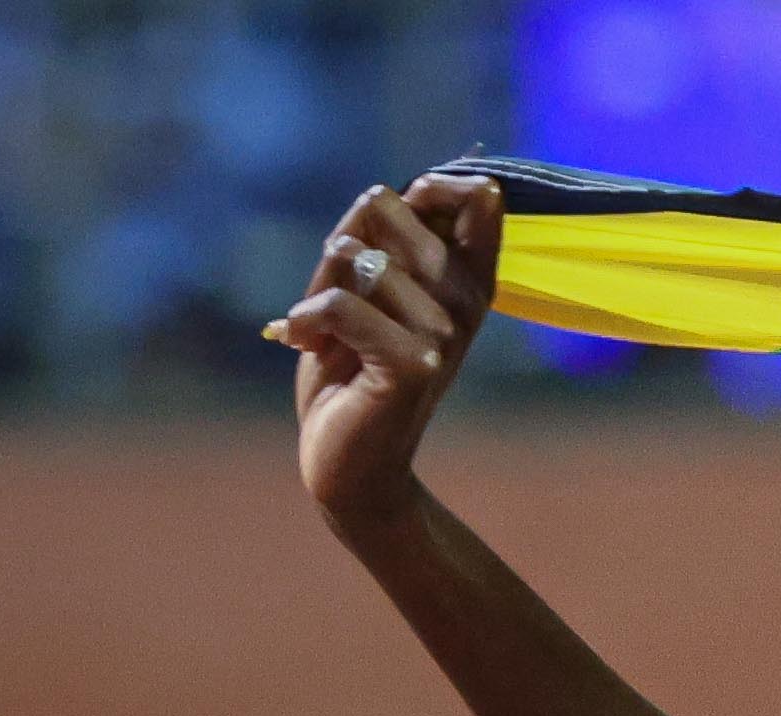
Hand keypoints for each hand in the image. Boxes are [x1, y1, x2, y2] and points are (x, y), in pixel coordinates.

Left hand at [275, 174, 501, 533]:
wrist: (351, 462)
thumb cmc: (351, 369)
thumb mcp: (365, 289)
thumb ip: (379, 239)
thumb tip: (379, 195)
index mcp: (467, 278)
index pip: (475, 194)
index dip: (431, 187)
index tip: (396, 221)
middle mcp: (465, 302)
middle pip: (386, 206)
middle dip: (339, 243)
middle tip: (342, 297)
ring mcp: (446, 334)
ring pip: (354, 256)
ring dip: (317, 290)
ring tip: (327, 334)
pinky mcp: (415, 366)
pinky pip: (339, 305)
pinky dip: (305, 322)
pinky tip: (307, 346)